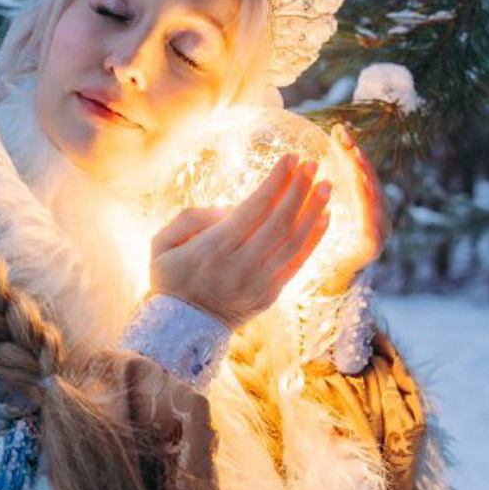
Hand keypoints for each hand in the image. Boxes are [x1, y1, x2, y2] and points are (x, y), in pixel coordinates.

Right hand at [149, 154, 331, 329]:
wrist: (180, 331)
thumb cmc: (170, 279)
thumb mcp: (162, 243)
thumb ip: (192, 218)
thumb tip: (230, 209)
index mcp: (213, 248)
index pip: (254, 208)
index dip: (276, 181)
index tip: (291, 158)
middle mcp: (240, 265)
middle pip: (279, 221)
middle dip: (299, 189)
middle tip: (312, 164)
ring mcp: (258, 283)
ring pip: (294, 241)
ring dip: (313, 210)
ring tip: (326, 185)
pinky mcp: (270, 295)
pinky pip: (297, 263)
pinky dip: (314, 238)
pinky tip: (324, 217)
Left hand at [321, 124, 390, 293]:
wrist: (322, 289)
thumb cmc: (313, 250)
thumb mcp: (312, 215)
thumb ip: (312, 193)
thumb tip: (295, 161)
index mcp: (361, 207)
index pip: (355, 173)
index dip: (348, 151)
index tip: (337, 129)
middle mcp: (374, 216)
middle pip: (365, 179)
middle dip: (355, 155)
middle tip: (344, 134)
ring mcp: (377, 230)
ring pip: (371, 194)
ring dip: (362, 171)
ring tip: (353, 151)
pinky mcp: (371, 245)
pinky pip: (369, 216)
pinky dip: (365, 197)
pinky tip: (358, 180)